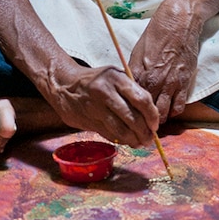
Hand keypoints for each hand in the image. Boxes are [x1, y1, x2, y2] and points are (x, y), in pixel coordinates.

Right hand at [44, 63, 159, 146]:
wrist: (64, 84)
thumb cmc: (96, 81)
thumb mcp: (115, 77)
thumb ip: (132, 92)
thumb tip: (150, 117)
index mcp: (116, 78)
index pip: (142, 99)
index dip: (152, 116)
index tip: (155, 124)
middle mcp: (105, 92)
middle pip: (132, 118)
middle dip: (144, 132)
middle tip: (149, 139)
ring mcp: (94, 108)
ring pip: (120, 130)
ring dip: (133, 140)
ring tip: (139, 142)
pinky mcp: (87, 121)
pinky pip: (108, 135)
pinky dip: (120, 140)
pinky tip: (125, 140)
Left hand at [128, 0, 202, 122]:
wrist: (178, 22)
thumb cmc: (156, 34)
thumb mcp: (137, 51)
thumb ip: (133, 71)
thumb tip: (127, 86)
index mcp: (138, 73)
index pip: (129, 101)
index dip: (128, 111)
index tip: (127, 118)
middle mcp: (153, 81)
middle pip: (145, 111)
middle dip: (142, 121)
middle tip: (140, 127)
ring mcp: (170, 83)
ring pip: (162, 113)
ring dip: (158, 120)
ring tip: (154, 123)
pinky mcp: (184, 83)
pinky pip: (179, 107)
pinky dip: (173, 112)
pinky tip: (169, 111)